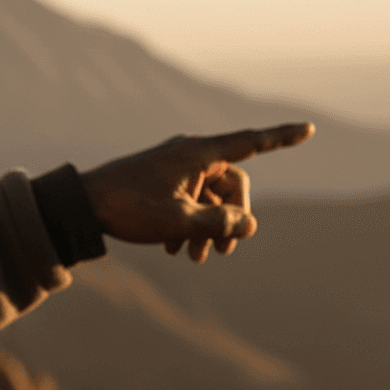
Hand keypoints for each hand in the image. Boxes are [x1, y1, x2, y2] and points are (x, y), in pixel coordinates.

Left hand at [80, 123, 314, 261]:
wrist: (80, 205)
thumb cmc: (128, 207)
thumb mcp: (179, 221)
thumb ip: (219, 224)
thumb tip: (249, 225)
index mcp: (199, 153)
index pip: (250, 144)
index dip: (281, 139)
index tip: (309, 130)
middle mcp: (189, 154)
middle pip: (231, 185)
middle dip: (232, 219)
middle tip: (222, 254)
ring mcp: (173, 168)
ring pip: (208, 197)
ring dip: (208, 228)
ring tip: (195, 258)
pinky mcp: (158, 181)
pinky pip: (187, 200)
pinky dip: (188, 223)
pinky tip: (174, 249)